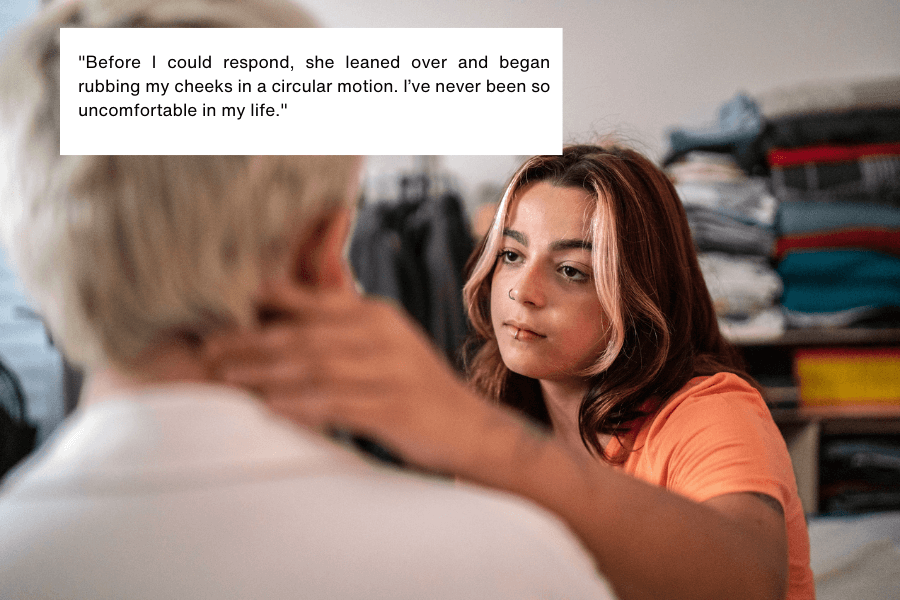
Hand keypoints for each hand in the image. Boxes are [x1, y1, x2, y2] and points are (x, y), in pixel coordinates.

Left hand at [203, 279, 527, 476]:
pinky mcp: (392, 409)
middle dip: (253, 342)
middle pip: (306, 335)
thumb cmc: (417, 389)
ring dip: (265, 373)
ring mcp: (389, 373)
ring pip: (314, 368)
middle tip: (211, 350)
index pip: (317, 302)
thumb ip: (344, 332)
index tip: (234, 310)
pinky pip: (335, 404)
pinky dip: (298, 405)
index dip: (272, 303)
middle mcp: (383, 337)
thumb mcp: (386, 346)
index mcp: (379, 316)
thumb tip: (285, 328)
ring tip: (227, 378)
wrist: (470, 428)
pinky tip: (269, 408)